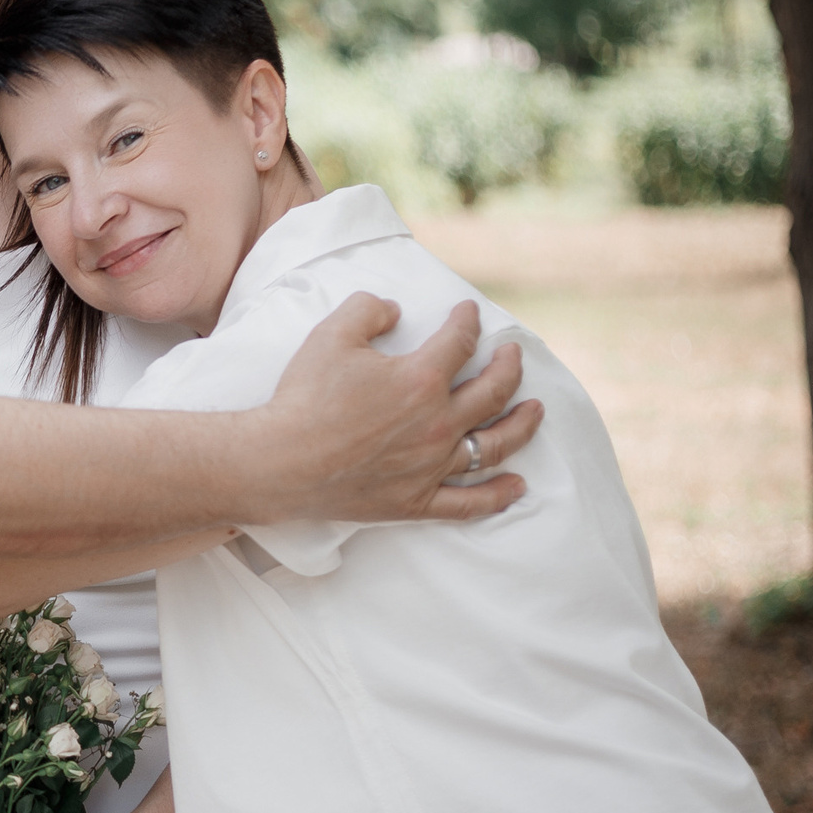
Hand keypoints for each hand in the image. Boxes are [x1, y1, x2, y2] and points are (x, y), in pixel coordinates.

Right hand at [259, 295, 541, 524]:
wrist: (277, 461)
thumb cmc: (303, 398)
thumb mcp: (331, 334)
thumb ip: (369, 309)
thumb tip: (395, 310)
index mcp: (421, 379)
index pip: (460, 342)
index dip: (468, 322)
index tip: (468, 313)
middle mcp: (437, 423)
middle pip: (493, 391)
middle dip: (509, 366)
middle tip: (512, 354)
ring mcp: (431, 466)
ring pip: (494, 444)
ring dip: (522, 424)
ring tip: (536, 410)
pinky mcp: (416, 501)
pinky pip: (468, 502)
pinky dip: (497, 495)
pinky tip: (517, 487)